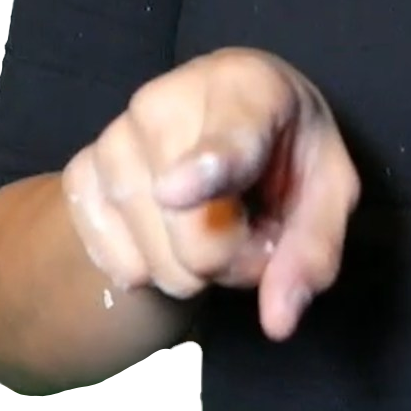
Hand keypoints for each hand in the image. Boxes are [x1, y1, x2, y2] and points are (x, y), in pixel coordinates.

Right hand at [62, 46, 360, 340]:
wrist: (225, 113)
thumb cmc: (285, 151)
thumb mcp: (329, 190)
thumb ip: (313, 250)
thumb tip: (278, 321)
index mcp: (248, 89)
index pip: (227, 140)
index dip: (205, 170)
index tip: (177, 192)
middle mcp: (168, 101)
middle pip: (194, 235)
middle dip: (232, 257)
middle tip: (251, 224)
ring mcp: (115, 135)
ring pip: (151, 260)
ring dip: (192, 269)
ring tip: (214, 223)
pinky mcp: (81, 170)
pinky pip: (112, 261)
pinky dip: (148, 268)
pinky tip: (169, 231)